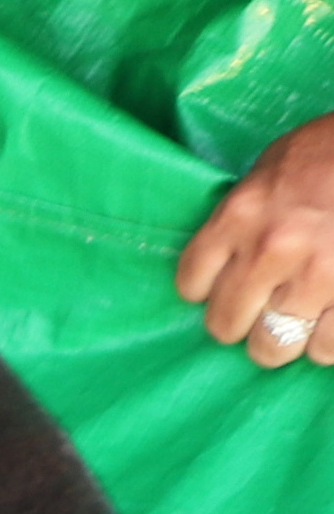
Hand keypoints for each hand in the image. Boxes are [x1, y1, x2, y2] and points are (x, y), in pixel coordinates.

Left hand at [177, 109, 333, 370]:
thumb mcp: (276, 167)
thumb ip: (248, 214)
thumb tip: (231, 255)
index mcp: (242, 215)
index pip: (192, 282)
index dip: (208, 292)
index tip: (225, 289)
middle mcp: (272, 250)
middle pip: (226, 324)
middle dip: (243, 323)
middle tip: (264, 313)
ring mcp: (318, 277)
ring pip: (276, 345)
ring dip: (289, 338)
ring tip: (304, 321)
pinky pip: (327, 347)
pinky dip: (327, 343)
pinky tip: (331, 324)